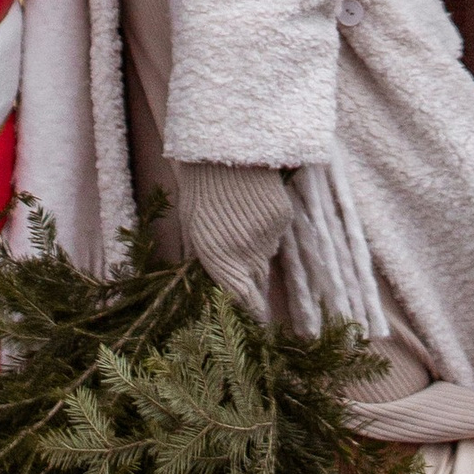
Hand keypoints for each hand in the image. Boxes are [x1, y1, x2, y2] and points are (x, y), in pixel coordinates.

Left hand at [174, 161, 292, 316]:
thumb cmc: (198, 189)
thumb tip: (213, 280)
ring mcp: (266, 233)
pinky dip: (266, 231)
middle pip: (257, 279)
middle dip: (253, 282)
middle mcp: (246, 250)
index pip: (241, 296)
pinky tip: (254, 213)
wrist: (222, 150)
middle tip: (248, 279)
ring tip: (242, 230)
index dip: (251, 313)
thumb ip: (204, 257)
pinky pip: (276, 234)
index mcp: (218, 256)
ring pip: (267, 255)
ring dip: (257, 252)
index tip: (258, 323)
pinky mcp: (281, 217)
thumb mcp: (192, 227)